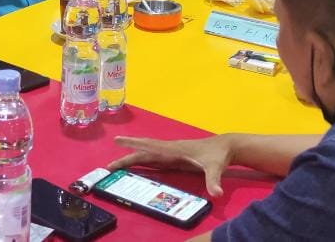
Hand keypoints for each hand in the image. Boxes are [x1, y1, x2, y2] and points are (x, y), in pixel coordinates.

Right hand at [107, 135, 233, 197]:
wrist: (226, 147)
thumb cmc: (219, 156)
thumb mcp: (217, 168)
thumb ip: (214, 180)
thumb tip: (217, 194)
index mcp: (175, 149)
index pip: (151, 147)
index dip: (134, 145)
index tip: (118, 141)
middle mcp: (170, 150)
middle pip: (144, 152)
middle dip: (126, 157)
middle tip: (109, 165)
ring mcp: (172, 154)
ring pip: (147, 156)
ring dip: (131, 159)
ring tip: (115, 166)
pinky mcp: (175, 159)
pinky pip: (154, 161)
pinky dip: (142, 163)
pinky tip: (135, 167)